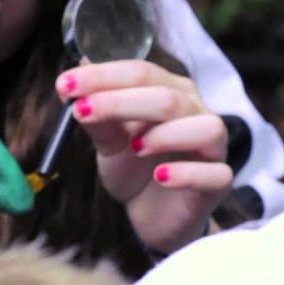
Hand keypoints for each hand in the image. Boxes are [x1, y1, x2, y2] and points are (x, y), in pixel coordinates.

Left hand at [56, 60, 230, 252]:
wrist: (150, 212)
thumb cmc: (133, 165)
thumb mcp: (108, 139)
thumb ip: (95, 113)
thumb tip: (73, 77)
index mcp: (169, 89)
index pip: (140, 72)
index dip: (103, 76)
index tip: (64, 84)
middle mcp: (195, 111)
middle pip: (167, 97)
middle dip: (120, 101)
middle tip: (81, 111)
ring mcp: (212, 146)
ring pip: (205, 128)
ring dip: (165, 136)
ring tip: (135, 147)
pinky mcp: (219, 180)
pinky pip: (215, 173)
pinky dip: (187, 173)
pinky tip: (160, 177)